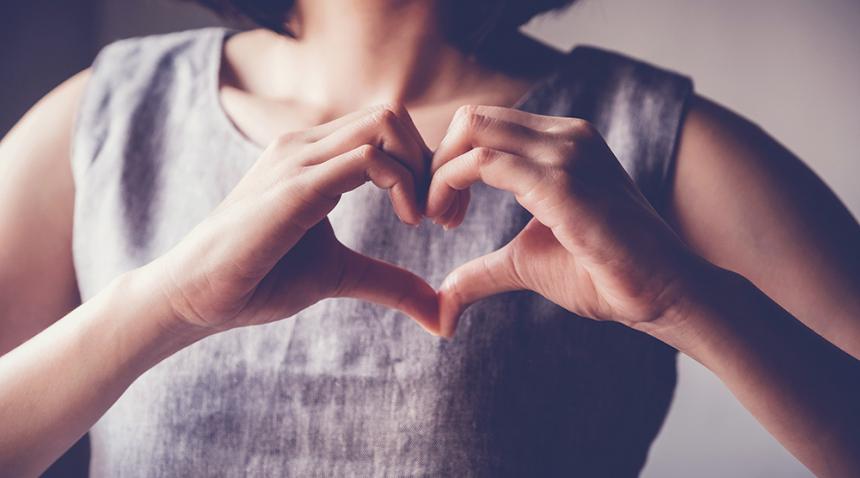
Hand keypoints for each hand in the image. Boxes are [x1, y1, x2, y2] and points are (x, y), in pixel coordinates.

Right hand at [145, 104, 440, 335]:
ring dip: (422, 169)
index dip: (426, 166)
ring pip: (385, 124)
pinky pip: (366, 158)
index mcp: (315, 157)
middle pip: (392, 116)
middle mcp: (306, 145)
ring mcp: (298, 159)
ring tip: (424, 218)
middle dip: (432, 161)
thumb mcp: (340, 275)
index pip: (387, 129)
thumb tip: (440, 313)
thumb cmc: (260, 278)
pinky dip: (403, 183)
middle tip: (442, 215)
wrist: (196, 296)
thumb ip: (389, 282)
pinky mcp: (295, 186)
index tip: (441, 215)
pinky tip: (407, 220)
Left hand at [428, 105, 701, 337]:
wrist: (663, 293)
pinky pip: (485, 163)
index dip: (450, 163)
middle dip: (437, 161)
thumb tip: (443, 301)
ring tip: (441, 220)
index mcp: (561, 143)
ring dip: (440, 174)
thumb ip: (483, 270)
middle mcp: (565, 136)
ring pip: (473, 131)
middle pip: (473, 118)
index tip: (442, 213)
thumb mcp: (527, 263)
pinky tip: (450, 222)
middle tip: (433, 213)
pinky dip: (450, 185)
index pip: (485, 126)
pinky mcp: (562, 182)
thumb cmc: (604, 274)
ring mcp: (567, 153)